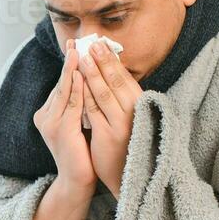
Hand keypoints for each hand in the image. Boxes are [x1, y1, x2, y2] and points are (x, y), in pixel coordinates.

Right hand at [33, 39, 95, 192]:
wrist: (77, 180)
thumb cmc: (83, 153)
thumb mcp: (78, 123)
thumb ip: (79, 105)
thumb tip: (87, 81)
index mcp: (47, 114)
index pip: (60, 85)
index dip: (69, 65)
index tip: (75, 46)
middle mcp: (45, 117)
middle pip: (60, 83)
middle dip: (68, 61)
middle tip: (75, 41)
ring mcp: (50, 123)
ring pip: (64, 90)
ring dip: (71, 69)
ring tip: (78, 50)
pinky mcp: (61, 130)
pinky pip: (71, 104)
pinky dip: (76, 88)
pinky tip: (81, 74)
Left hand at [78, 40, 140, 197]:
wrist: (129, 176)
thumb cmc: (128, 145)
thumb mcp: (128, 120)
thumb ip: (121, 101)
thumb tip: (110, 76)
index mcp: (140, 106)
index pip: (124, 78)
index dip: (112, 60)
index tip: (102, 45)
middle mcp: (134, 113)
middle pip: (115, 80)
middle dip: (102, 60)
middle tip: (91, 43)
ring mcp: (121, 124)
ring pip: (103, 92)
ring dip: (92, 73)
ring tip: (82, 57)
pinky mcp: (108, 135)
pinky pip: (94, 110)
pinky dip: (85, 95)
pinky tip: (78, 83)